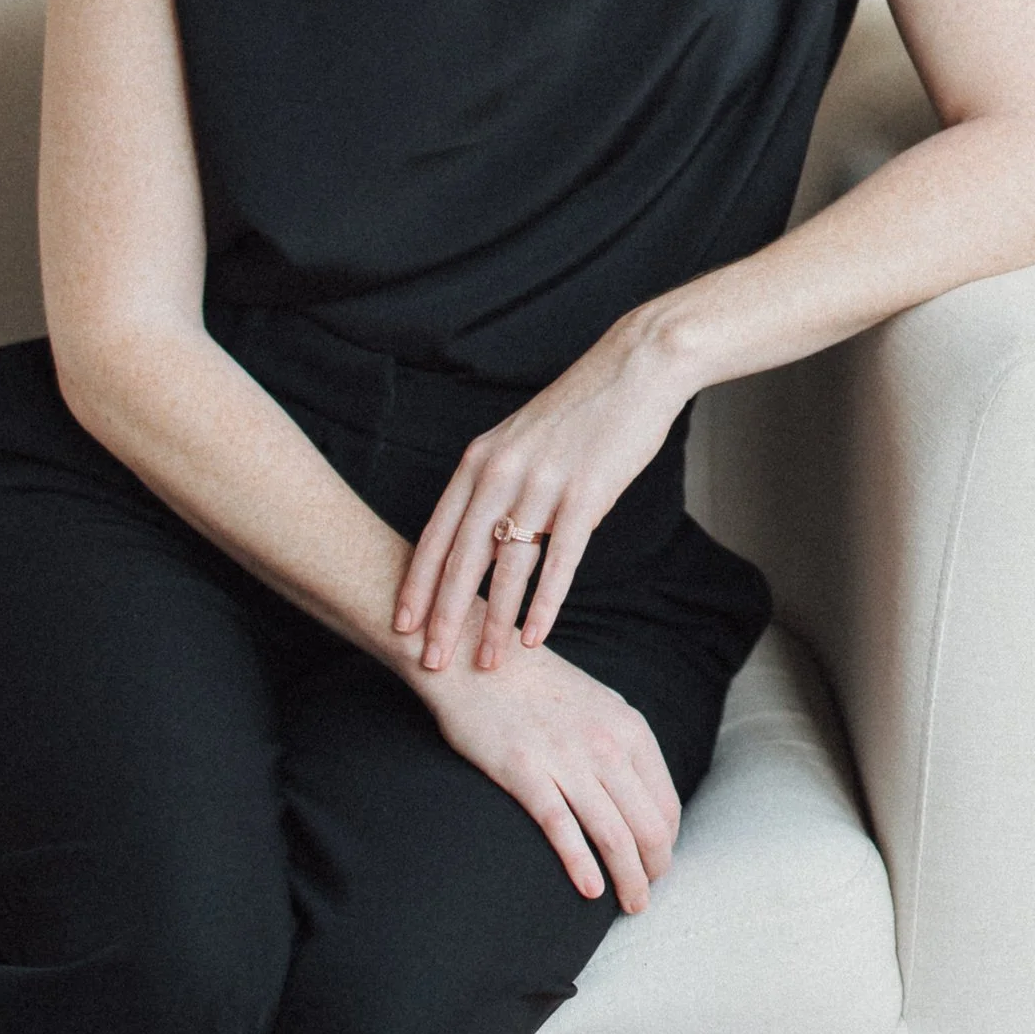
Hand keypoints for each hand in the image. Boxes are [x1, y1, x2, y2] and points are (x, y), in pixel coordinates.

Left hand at [397, 317, 684, 674]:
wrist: (633, 369)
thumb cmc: (579, 411)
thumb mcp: (519, 440)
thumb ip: (495, 484)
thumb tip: (483, 536)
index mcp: (479, 460)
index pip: (435, 535)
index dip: (415, 585)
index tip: (400, 626)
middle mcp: (501, 473)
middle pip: (461, 559)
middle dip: (443, 617)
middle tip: (431, 662)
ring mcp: (542, 484)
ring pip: (508, 568)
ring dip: (495, 622)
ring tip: (487, 664)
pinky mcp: (586, 494)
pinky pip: (559, 561)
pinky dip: (544, 605)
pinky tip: (534, 637)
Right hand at [415, 643, 680, 907]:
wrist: (479, 659)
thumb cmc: (538, 688)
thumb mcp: (598, 706)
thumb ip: (622, 746)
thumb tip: (642, 797)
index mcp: (629, 729)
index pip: (665, 803)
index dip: (667, 843)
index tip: (656, 865)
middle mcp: (606, 745)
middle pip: (647, 826)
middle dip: (653, 870)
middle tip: (645, 897)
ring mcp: (566, 759)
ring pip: (613, 834)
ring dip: (628, 879)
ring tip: (631, 906)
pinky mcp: (524, 771)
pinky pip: (562, 828)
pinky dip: (582, 864)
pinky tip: (591, 891)